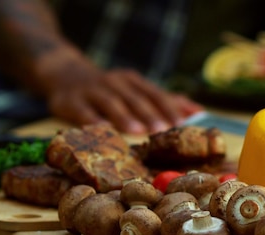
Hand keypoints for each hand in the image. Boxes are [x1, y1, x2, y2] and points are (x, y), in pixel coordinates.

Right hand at [35, 48, 202, 134]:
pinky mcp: (70, 101)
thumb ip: (165, 100)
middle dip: (150, 113)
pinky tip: (103, 130)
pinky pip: (82, 111)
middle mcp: (114, 83)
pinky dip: (92, 119)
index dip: (169, 107)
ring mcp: (91, 90)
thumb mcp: (136, 89)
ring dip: (124, 116)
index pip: (155, 94)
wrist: (64, 74)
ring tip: (137, 130)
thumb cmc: (110, 89)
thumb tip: (199, 112)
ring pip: (110, 102)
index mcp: (133, 81)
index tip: (183, 123)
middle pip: (135, 98)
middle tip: (163, 130)